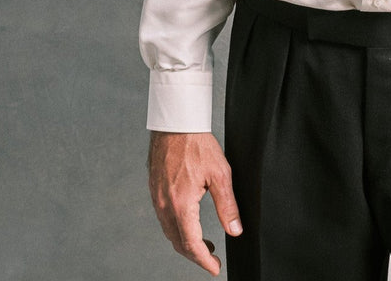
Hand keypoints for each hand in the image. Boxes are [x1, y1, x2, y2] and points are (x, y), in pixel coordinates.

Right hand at [148, 131, 241, 274]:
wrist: (176, 124)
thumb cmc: (197, 144)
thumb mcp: (220, 174)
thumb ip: (227, 205)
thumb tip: (235, 230)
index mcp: (181, 204)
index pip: (191, 243)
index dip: (203, 260)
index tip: (215, 267)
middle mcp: (165, 205)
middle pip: (178, 242)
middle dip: (195, 255)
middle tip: (211, 258)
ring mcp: (157, 198)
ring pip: (169, 231)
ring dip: (185, 242)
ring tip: (203, 243)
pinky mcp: (155, 190)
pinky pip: (164, 218)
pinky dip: (176, 228)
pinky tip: (188, 223)